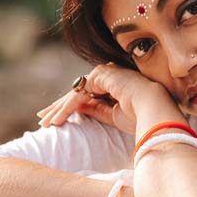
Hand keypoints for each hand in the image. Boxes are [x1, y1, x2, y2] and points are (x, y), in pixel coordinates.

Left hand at [36, 62, 166, 134]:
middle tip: (43, 119)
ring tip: (46, 123)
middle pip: (76, 92)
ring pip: (75, 93)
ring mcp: (103, 72)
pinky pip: (78, 95)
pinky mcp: (99, 76)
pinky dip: (66, 109)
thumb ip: (94, 109)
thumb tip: (76, 110)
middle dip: (58, 107)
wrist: (154, 109)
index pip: (86, 95)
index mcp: (112, 83)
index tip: (56, 120)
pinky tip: (56, 120)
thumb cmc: (140, 115)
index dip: (69, 107)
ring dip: (58, 109)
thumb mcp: (112, 115)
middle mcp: (106, 74)